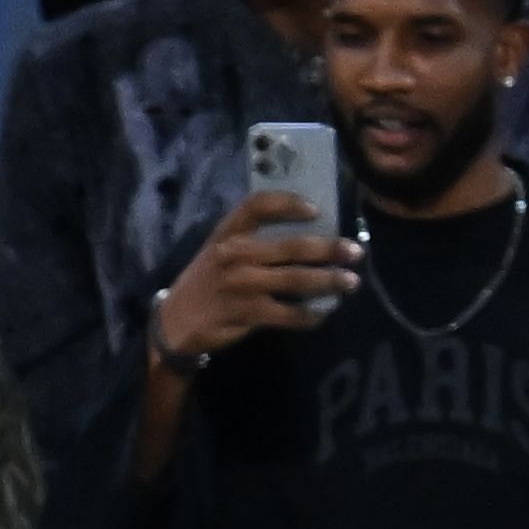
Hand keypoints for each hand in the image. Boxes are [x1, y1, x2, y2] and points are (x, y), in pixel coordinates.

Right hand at [148, 185, 353, 372]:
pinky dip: (308, 316)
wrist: (174, 324)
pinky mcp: (244, 313)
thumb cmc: (206, 281)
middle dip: (328, 249)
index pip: (259, 205)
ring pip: (294, 281)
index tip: (317, 210)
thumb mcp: (219, 250)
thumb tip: (308, 234)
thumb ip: (253, 239)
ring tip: (350, 282)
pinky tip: (322, 314)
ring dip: (328, 282)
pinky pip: (285, 314)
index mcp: (228, 232)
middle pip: (290, 247)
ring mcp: (240, 284)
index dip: (290, 204)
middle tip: (355, 252)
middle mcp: (234, 254)